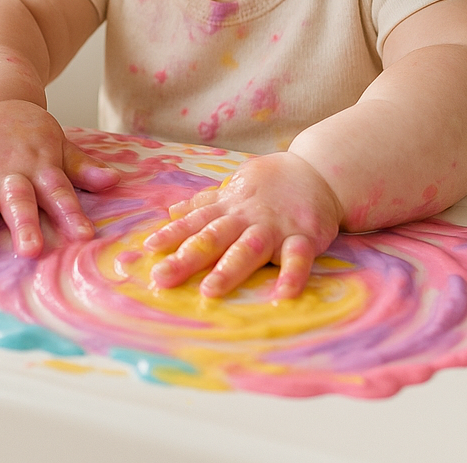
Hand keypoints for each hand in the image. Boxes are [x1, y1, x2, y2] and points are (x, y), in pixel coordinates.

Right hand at [0, 101, 118, 256]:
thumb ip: (82, 167)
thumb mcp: (58, 145)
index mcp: (39, 164)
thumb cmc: (28, 132)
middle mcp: (9, 170)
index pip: (59, 191)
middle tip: (30, 250)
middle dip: (24, 224)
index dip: (70, 213)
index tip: (83, 236)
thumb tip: (114, 182)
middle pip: (18, 199)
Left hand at [143, 152, 342, 299]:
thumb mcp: (234, 188)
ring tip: (210, 290)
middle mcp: (247, 219)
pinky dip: (292, 275)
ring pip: (249, 248)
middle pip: (214, 238)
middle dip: (187, 257)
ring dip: (230, 268)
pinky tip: (284, 294)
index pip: (195, 222)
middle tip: (162, 277)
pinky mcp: (304, 237)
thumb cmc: (271, 184)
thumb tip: (171, 211)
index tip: (148, 249)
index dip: (172, 235)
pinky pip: (298, 258)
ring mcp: (275, 228)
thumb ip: (205, 203)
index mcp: (229, 209)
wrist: (318, 171)